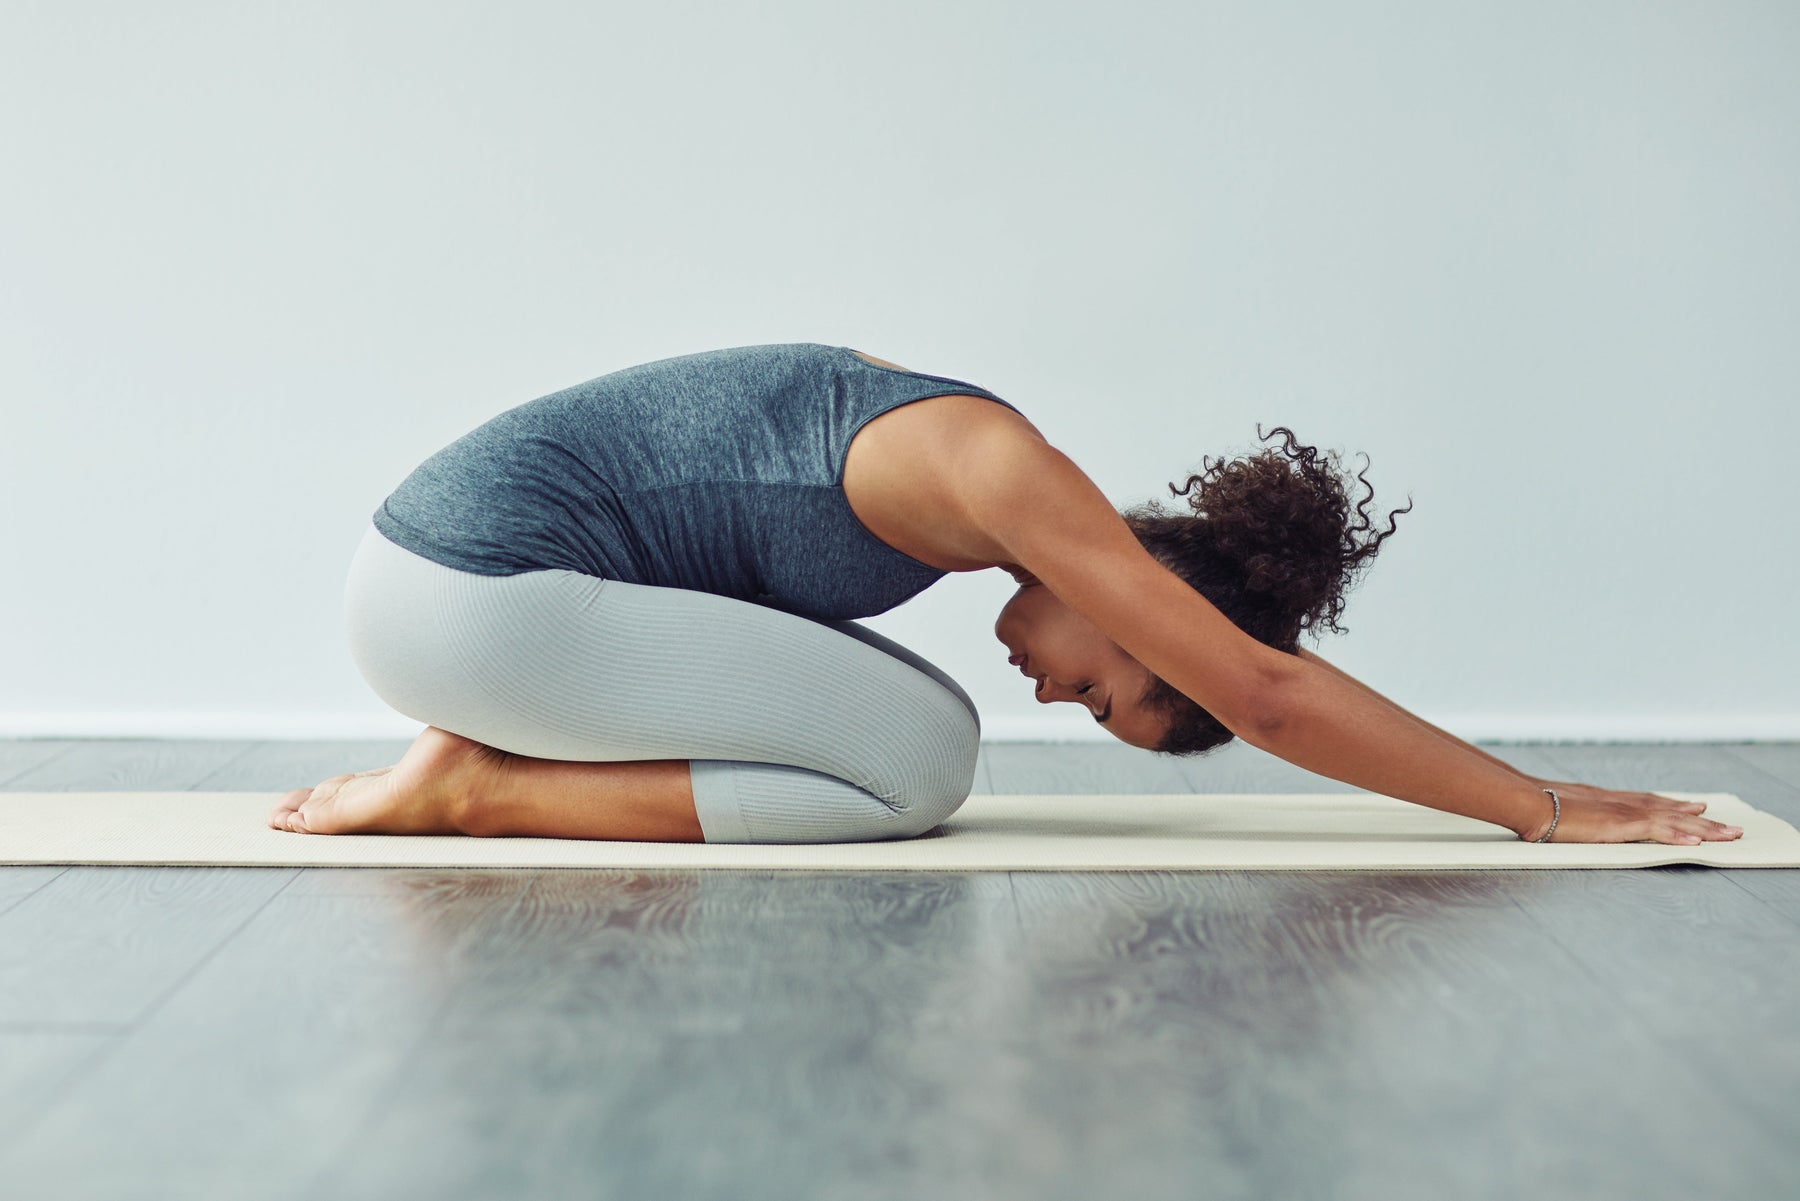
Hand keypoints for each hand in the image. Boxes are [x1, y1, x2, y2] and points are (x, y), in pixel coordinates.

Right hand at [1521, 779, 1743, 844]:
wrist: (1528, 802)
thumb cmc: (1535, 806)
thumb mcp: (1559, 811)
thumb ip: (1573, 815)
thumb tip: (1567, 822)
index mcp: (1606, 799)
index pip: (1649, 801)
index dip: (1674, 805)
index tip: (1695, 807)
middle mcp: (1620, 802)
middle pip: (1669, 809)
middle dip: (1701, 819)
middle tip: (1729, 826)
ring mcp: (1622, 812)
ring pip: (1673, 819)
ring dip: (1703, 828)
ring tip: (1729, 834)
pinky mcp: (1620, 824)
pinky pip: (1658, 830)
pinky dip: (1679, 834)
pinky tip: (1697, 840)